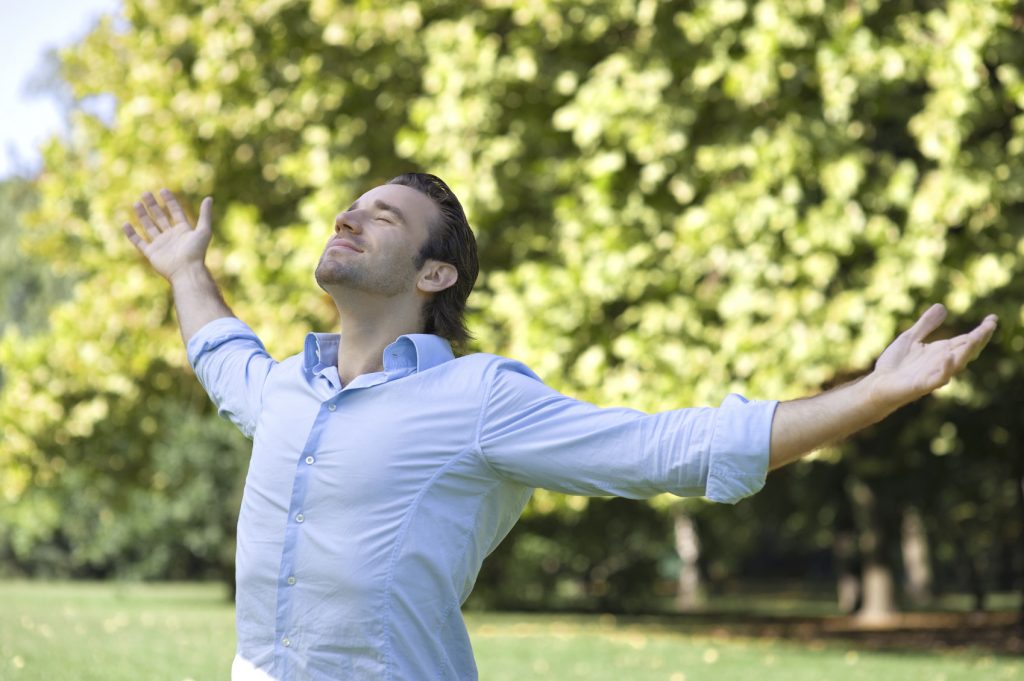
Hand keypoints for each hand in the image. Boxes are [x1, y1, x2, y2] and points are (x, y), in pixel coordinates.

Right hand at [122, 189, 212, 281]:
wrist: (186, 271)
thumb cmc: (196, 252)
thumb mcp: (203, 231)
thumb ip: (205, 215)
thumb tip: (209, 198)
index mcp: (183, 230)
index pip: (176, 212)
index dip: (170, 201)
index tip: (163, 190)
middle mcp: (171, 236)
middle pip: (160, 217)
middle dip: (153, 205)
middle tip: (145, 193)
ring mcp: (160, 244)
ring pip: (149, 227)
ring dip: (142, 215)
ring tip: (136, 203)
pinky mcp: (151, 253)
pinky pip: (139, 242)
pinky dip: (132, 234)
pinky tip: (125, 223)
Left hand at [868, 303, 997, 410]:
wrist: (878, 384)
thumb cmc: (895, 364)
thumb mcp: (910, 338)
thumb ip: (925, 324)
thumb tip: (942, 306)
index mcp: (941, 351)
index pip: (965, 340)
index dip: (980, 330)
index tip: (993, 318)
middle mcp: (942, 362)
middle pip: (966, 350)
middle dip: (979, 338)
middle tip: (991, 325)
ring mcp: (934, 374)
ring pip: (957, 363)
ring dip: (967, 351)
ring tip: (977, 337)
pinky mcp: (923, 385)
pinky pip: (938, 378)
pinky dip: (945, 369)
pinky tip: (948, 357)